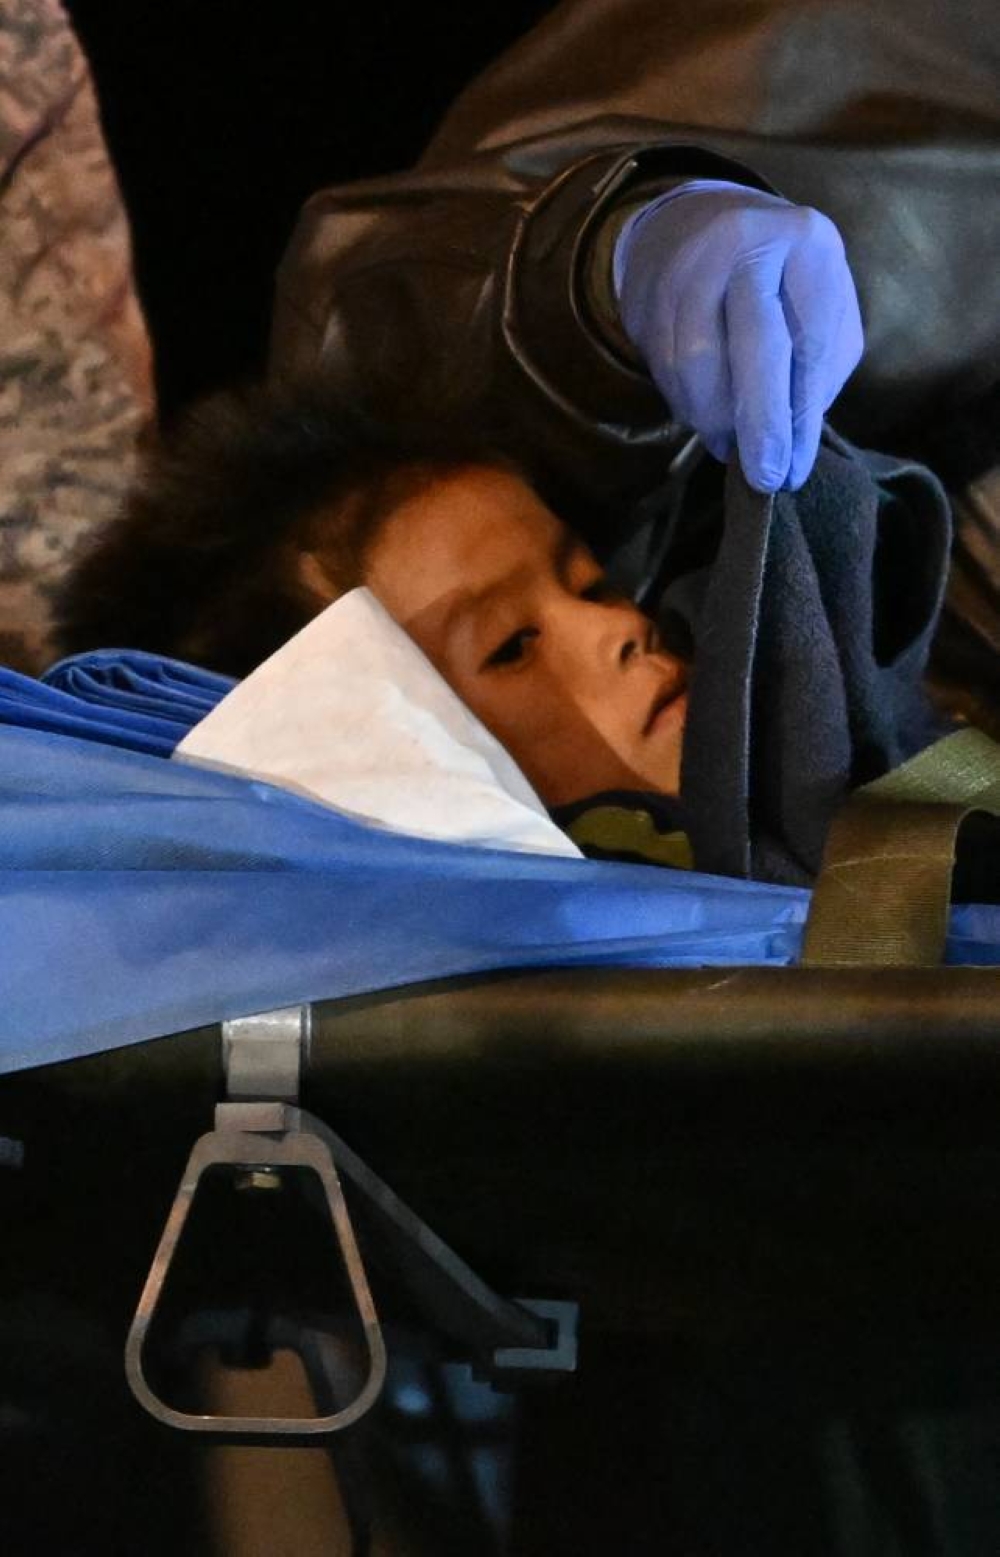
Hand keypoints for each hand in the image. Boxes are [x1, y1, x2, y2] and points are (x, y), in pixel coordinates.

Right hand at [614, 180, 863, 491]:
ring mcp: (691, 265)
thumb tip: (793, 441)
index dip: (802, 415)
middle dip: (760, 424)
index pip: (810, 342)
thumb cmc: (782, 280)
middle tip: (764, 479)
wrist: (698, 222)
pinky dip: (687, 405)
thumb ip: (820, 366)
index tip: (795, 469)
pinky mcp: (651, 293)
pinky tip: (706, 421)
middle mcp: (747, 244)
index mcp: (808, 243)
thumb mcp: (823, 304)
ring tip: (732, 449)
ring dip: (715, 421)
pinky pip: (665, 366)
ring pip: (697, 362)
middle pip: (752, 346)